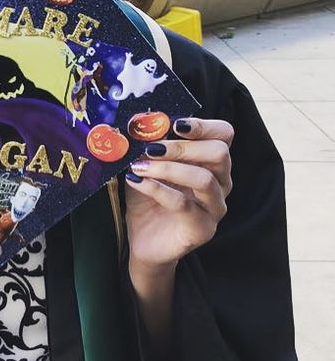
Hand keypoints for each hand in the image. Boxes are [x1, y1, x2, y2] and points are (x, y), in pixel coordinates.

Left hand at [125, 117, 232, 273]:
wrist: (143, 238)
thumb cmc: (148, 197)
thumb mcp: (147, 164)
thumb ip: (149, 144)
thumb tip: (140, 122)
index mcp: (211, 161)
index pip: (224, 135)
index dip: (203, 125)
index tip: (175, 124)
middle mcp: (221, 182)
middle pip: (219, 153)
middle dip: (182, 147)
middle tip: (151, 147)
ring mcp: (215, 207)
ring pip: (204, 179)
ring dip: (169, 168)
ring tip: (140, 166)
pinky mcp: (203, 228)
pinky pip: (183, 204)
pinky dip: (156, 189)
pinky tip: (136, 181)